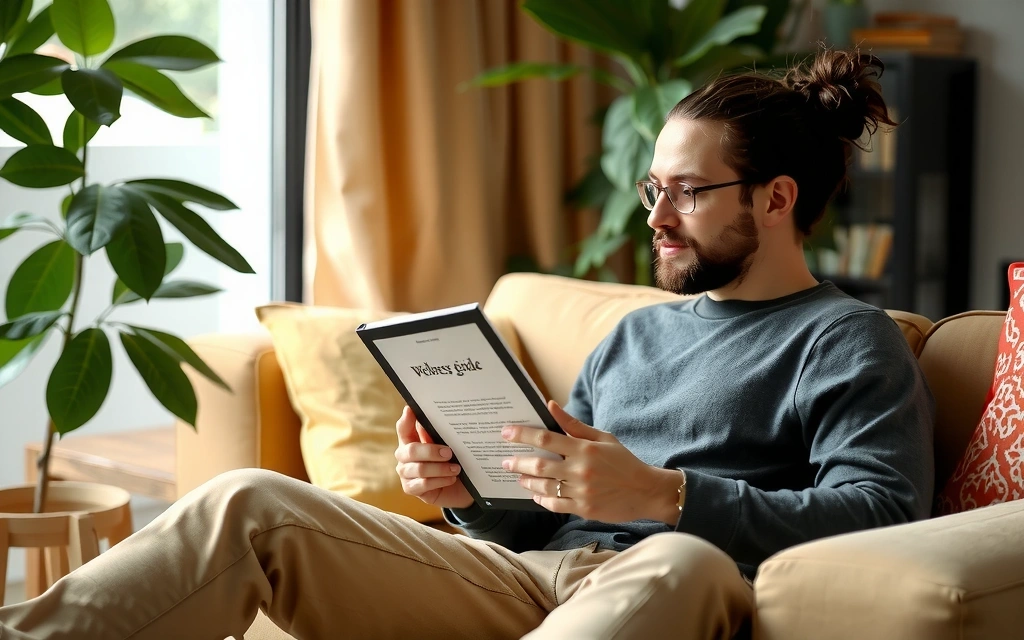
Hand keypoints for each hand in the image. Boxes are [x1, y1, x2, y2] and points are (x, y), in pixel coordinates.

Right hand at [395, 406, 473, 508]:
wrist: (459, 488)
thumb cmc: (450, 462)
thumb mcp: (446, 446)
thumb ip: (436, 435)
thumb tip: (433, 420)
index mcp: (410, 441)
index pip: (403, 428)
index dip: (406, 420)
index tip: (410, 409)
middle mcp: (404, 457)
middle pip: (411, 450)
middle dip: (431, 451)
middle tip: (449, 452)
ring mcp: (406, 473)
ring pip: (419, 469)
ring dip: (440, 468)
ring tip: (456, 468)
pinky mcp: (411, 488)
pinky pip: (423, 484)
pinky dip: (439, 480)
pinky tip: (451, 478)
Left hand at [501, 401, 681, 523]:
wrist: (645, 491)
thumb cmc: (623, 461)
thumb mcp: (603, 438)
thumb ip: (574, 425)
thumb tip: (551, 405)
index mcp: (585, 449)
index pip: (546, 438)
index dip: (523, 434)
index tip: (506, 432)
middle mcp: (580, 470)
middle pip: (540, 465)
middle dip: (518, 462)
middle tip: (505, 460)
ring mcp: (581, 492)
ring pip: (544, 487)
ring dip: (527, 481)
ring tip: (518, 476)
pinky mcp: (583, 509)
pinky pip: (555, 504)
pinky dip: (541, 499)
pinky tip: (536, 494)